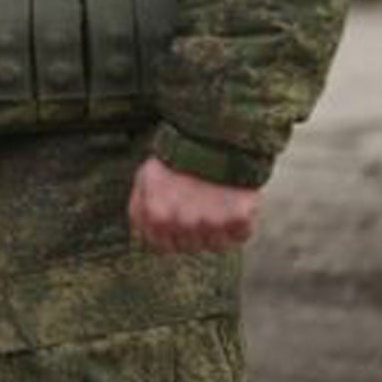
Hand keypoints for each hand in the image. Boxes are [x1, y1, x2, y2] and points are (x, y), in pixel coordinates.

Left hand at [128, 155, 259, 252]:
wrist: (212, 134)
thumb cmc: (176, 157)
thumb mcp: (145, 178)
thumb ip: (140, 210)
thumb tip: (142, 236)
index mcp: (156, 217)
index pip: (163, 247)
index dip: (170, 234)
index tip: (177, 216)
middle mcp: (182, 224)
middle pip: (190, 247)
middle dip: (192, 230)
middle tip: (198, 203)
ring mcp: (210, 223)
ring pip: (216, 245)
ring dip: (217, 229)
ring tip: (215, 200)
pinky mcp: (237, 219)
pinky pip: (241, 234)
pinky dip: (241, 222)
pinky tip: (233, 201)